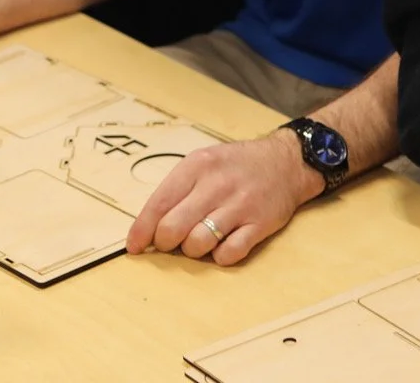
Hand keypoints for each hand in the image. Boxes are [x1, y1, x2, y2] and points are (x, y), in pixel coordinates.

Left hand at [126, 133, 317, 265]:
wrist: (285, 162)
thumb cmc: (235, 166)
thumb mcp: (202, 162)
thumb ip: (178, 189)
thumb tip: (150, 225)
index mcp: (196, 166)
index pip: (159, 203)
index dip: (142, 229)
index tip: (134, 246)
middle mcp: (216, 185)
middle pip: (174, 228)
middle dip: (165, 243)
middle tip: (169, 244)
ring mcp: (240, 205)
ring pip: (198, 243)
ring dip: (192, 250)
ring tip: (197, 243)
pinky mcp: (260, 224)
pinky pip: (229, 253)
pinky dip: (219, 257)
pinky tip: (220, 247)